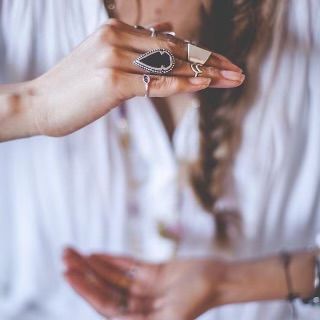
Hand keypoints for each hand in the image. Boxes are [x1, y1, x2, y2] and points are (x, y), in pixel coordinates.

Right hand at [26, 19, 242, 136]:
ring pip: (170, 65)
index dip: (200, 53)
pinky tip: (206, 83)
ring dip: (206, 73)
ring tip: (234, 79)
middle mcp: (118, 37)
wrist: (40, 103)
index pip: (170, 42)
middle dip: (212, 62)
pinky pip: (154, 82)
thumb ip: (138, 48)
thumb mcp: (106, 60)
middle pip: (177, 50)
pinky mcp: (111, 80)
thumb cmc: (74, 88)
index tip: (224, 65)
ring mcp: (114, 57)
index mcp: (118, 31)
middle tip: (239, 71)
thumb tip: (167, 33)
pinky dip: (181, 83)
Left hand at [63, 248, 226, 319]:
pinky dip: (110, 259)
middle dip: (83, 271)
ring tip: (73, 250)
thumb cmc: (199, 297)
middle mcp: (137, 305)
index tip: (68, 272)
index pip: (104, 303)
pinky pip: (126, 266)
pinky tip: (95, 253)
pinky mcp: (151, 273)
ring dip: (92, 263)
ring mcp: (143, 288)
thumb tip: (115, 319)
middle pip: (104, 287)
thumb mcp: (172, 317)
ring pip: (111, 275)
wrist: (218, 278)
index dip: (84, 287)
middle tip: (64, 253)